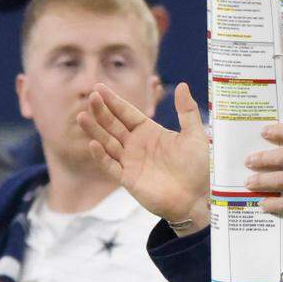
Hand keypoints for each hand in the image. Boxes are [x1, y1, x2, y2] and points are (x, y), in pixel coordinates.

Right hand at [77, 82, 209, 228]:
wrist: (199, 196)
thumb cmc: (200, 166)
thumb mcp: (195, 135)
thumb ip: (187, 111)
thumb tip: (182, 85)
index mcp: (150, 132)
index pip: (127, 113)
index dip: (113, 101)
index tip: (99, 88)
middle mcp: (137, 145)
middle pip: (114, 125)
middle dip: (102, 111)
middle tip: (91, 96)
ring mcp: (131, 162)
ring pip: (107, 143)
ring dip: (95, 131)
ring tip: (82, 116)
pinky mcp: (129, 179)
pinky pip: (111, 166)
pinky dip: (101, 156)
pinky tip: (93, 144)